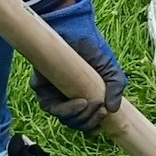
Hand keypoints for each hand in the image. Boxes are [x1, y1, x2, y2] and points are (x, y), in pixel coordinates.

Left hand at [31, 0, 126, 133]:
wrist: (74, 29)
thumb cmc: (92, 48)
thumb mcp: (110, 69)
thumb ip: (115, 88)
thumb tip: (115, 110)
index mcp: (82, 96)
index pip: (85, 120)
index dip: (93, 126)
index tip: (105, 121)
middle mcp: (66, 98)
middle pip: (75, 123)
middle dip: (90, 122)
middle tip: (103, 112)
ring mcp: (53, 94)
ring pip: (64, 119)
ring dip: (82, 117)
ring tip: (95, 105)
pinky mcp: (41, 87)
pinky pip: (51, 107)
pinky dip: (68, 109)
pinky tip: (82, 102)